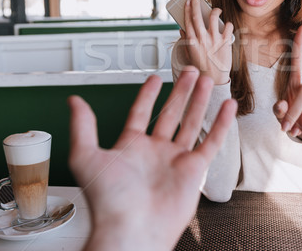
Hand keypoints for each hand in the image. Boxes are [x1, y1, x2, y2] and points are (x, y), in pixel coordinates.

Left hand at [68, 67, 236, 250]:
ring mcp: (176, 160)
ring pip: (191, 123)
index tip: (155, 79)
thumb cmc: (108, 201)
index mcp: (130, 147)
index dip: (148, 95)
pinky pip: (211, 142)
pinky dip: (221, 124)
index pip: (141, 113)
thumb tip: (74, 101)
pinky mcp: (194, 170)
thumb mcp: (86, 157)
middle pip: (171, 114)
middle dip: (180, 92)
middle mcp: (155, 152)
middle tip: (189, 72)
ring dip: (199, 101)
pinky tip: (227, 107)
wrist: (132, 229)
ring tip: (206, 81)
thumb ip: (82, 127)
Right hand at [180, 0, 233, 84]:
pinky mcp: (226, 42)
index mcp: (191, 41)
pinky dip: (228, 24)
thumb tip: (182, 29)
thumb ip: (185, 41)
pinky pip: (228, 26)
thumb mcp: (189, 55)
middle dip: (195, 4)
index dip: (186, 9)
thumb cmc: (201, 68)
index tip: (187, 2)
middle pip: (197, 16)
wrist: (214, 80)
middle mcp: (202, 38)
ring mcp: (214, 39)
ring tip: (216, 10)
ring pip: (214, 17)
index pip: (187, 21)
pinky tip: (227, 25)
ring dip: (214, 10)